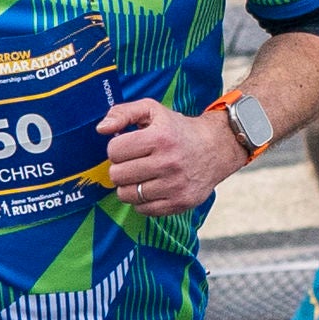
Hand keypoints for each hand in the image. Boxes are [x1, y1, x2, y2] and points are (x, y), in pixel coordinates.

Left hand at [98, 97, 242, 216]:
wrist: (217, 148)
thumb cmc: (178, 129)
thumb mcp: (152, 110)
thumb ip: (123, 112)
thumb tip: (101, 129)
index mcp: (160, 138)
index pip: (114, 151)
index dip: (117, 148)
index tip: (129, 146)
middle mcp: (168, 163)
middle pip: (118, 175)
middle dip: (121, 167)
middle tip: (133, 162)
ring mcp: (175, 186)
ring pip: (127, 195)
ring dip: (129, 186)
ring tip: (141, 176)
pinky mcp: (180, 203)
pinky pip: (143, 209)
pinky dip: (141, 201)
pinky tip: (151, 188)